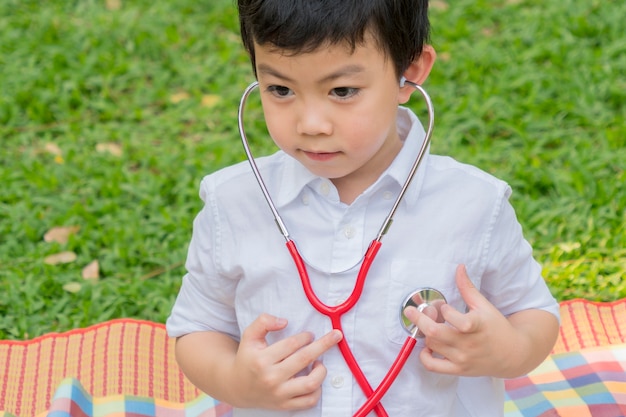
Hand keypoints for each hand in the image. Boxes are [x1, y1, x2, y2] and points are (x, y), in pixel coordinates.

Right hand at [231, 313, 342, 409]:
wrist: (237, 386)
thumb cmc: (248, 357)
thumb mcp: (250, 336)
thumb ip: (263, 322)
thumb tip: (284, 322)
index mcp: (262, 360)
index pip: (291, 344)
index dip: (305, 337)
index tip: (310, 335)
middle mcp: (271, 378)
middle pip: (304, 358)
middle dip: (324, 344)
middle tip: (336, 335)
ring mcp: (279, 394)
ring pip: (310, 383)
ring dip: (321, 370)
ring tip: (319, 362)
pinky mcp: (285, 405)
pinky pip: (309, 400)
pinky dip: (317, 389)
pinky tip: (314, 378)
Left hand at [403, 265, 525, 377]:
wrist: (512, 354)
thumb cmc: (496, 327)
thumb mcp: (484, 305)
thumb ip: (468, 288)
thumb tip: (459, 267)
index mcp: (478, 326)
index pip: (459, 321)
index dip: (445, 311)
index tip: (443, 306)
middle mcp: (469, 344)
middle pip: (435, 333)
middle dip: (420, 319)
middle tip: (411, 311)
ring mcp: (463, 359)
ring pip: (432, 345)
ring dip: (426, 333)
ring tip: (429, 325)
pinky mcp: (458, 370)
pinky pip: (433, 366)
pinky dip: (424, 356)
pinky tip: (428, 346)